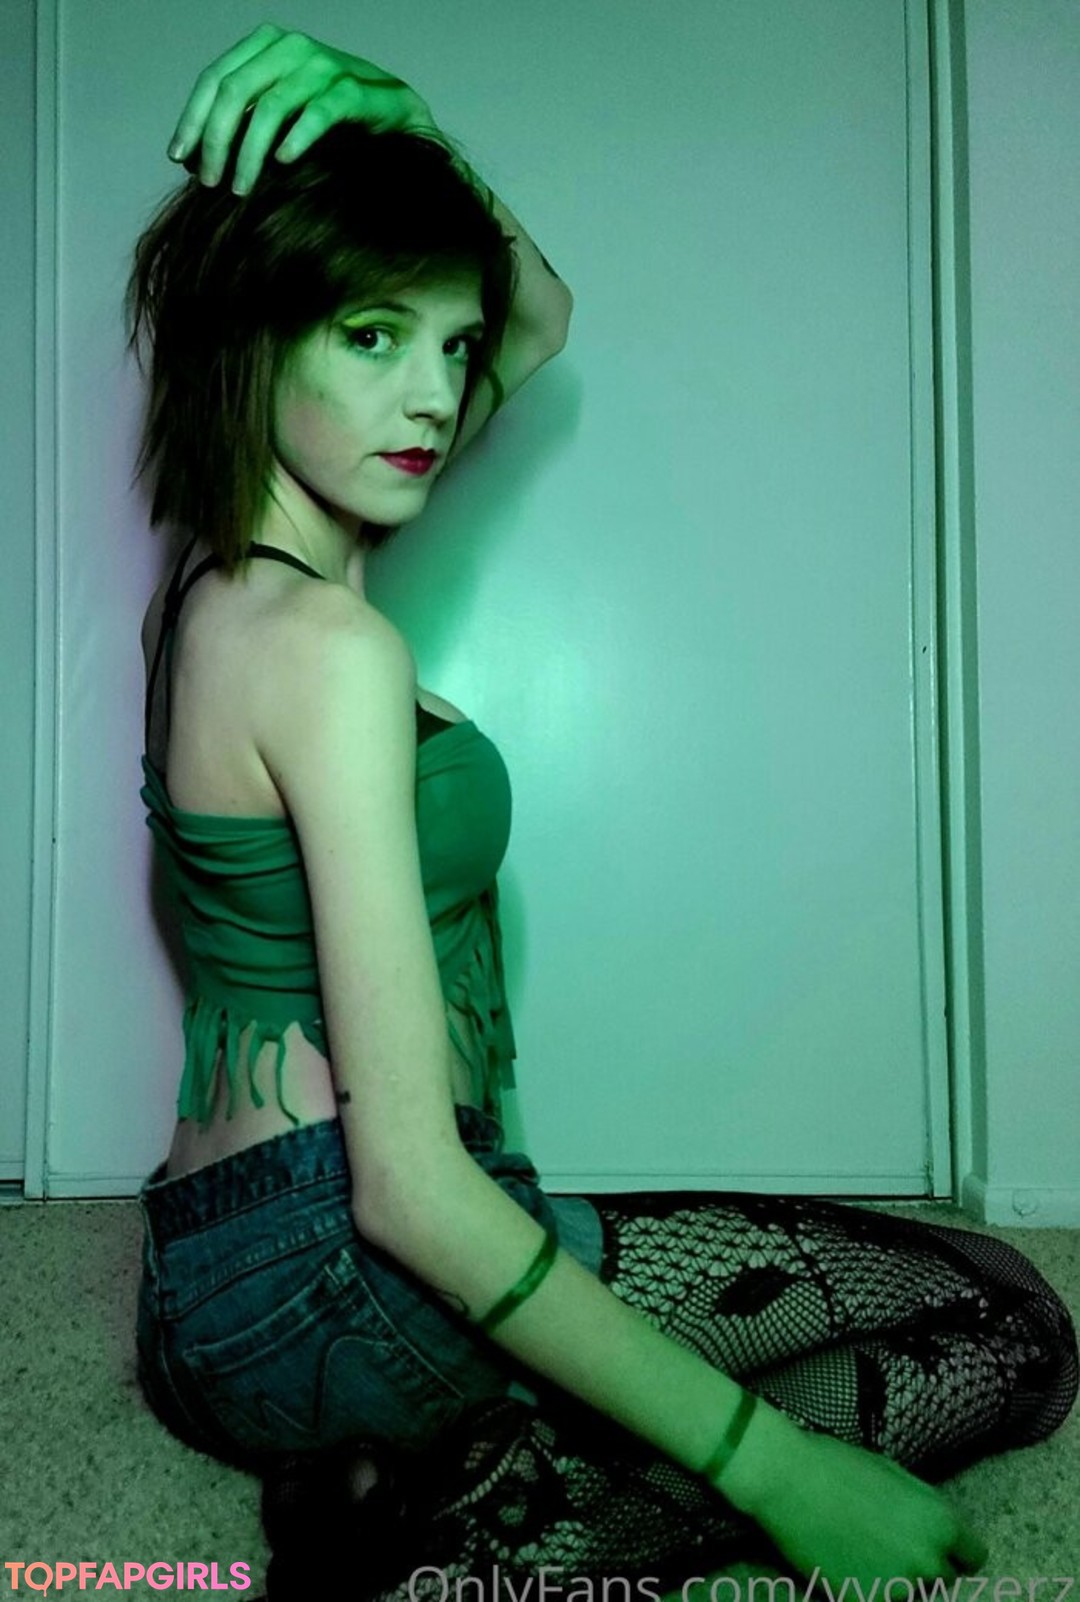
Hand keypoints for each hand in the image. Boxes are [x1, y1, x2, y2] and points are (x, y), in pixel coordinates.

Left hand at [166, 22, 437, 193]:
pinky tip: (283, 164)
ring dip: (250, 152)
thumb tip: (191, 158)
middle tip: (211, 183)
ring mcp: (323, 65)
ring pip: (271, 107)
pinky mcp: (353, 90)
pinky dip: (296, 139)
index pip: (214, 78)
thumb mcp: (279, 114)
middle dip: (216, 140)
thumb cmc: (331, 121)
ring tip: (241, 188)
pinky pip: (317, 113)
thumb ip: (242, 123)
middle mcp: (290, 47)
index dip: (193, 119)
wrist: (395, 116)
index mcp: (265, 46)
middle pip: (235, 91)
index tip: (179, 158)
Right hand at [712, 1417, 989, 1586]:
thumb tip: (937, 1531)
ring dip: (894, 1582)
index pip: (973, 1558)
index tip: (934, 1549)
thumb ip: (925, 1508)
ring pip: (909, 1594)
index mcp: (942, 1523)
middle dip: (921, 1566)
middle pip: (942, 1579)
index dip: (953, 1552)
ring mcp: (898, 1587)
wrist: (789, 1479)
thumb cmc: (839, 1464)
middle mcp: (928, 1560)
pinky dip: (865, 1590)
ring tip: (862, 1554)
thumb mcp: (895, 1474)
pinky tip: (844, 1565)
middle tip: (888, 1547)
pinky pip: (878, 1599)